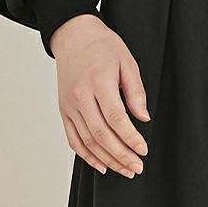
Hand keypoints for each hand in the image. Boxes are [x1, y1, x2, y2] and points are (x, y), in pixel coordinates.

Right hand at [51, 13, 149, 178]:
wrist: (74, 37)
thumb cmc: (103, 46)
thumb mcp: (127, 62)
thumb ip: (136, 91)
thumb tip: (143, 118)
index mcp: (99, 83)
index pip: (116, 119)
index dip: (130, 138)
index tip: (143, 150)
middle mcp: (80, 97)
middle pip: (101, 135)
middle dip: (121, 155)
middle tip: (137, 167)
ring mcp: (69, 106)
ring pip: (87, 141)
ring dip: (107, 159)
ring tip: (125, 170)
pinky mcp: (64, 111)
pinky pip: (73, 139)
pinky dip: (87, 155)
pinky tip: (101, 165)